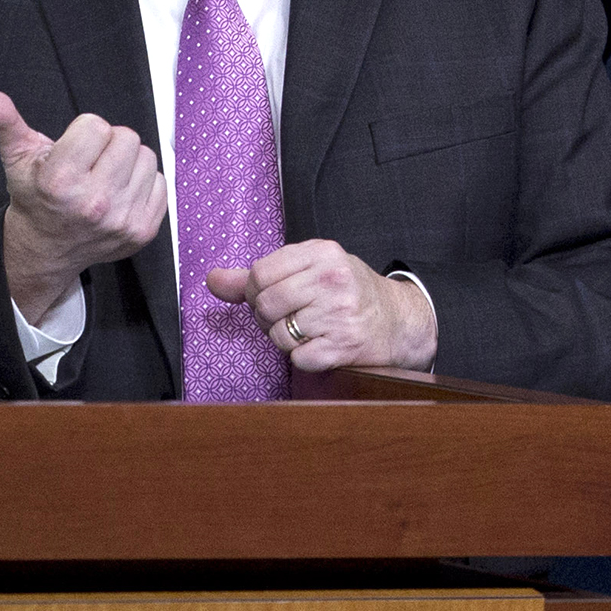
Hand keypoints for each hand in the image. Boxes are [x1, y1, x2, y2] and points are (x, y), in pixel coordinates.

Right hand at [0, 91, 163, 323]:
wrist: (45, 251)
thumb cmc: (35, 197)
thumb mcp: (16, 158)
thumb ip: (3, 122)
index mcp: (60, 181)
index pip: (97, 125)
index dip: (83, 133)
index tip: (71, 153)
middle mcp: (93, 203)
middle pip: (126, 137)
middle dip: (108, 146)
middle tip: (89, 166)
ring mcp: (121, 220)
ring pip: (147, 157)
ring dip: (128, 164)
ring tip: (104, 179)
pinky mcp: (142, 231)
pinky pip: (162, 183)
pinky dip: (143, 186)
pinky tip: (119, 196)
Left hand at [203, 242, 433, 372]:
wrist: (398, 322)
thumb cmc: (345, 293)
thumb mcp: (308, 270)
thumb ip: (257, 276)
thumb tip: (212, 279)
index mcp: (322, 253)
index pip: (259, 273)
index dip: (257, 291)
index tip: (274, 295)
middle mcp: (332, 279)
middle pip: (265, 304)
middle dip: (269, 317)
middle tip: (291, 316)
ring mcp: (339, 314)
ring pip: (278, 334)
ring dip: (286, 339)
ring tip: (308, 330)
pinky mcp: (343, 346)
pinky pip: (298, 358)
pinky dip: (303, 357)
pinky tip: (321, 345)